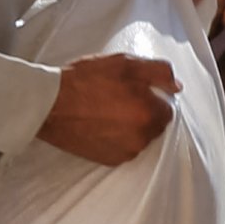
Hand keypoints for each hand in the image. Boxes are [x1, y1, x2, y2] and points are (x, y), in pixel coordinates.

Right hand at [38, 51, 179, 164]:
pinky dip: (117, 137)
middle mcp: (140, 138)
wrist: (48, 104)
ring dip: (130, 125)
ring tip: (106, 109)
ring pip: (139, 137)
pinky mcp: (109, 160)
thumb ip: (159, 72)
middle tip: (118, 97)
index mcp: (148, 114)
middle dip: (143, 111)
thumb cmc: (84, 81)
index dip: (152, 96)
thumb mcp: (125, 63)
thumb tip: (176, 87)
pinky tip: (100, 123)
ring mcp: (124, 152)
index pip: (167, 108)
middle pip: (154, 124)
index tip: (134, 89)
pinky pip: (124, 148)